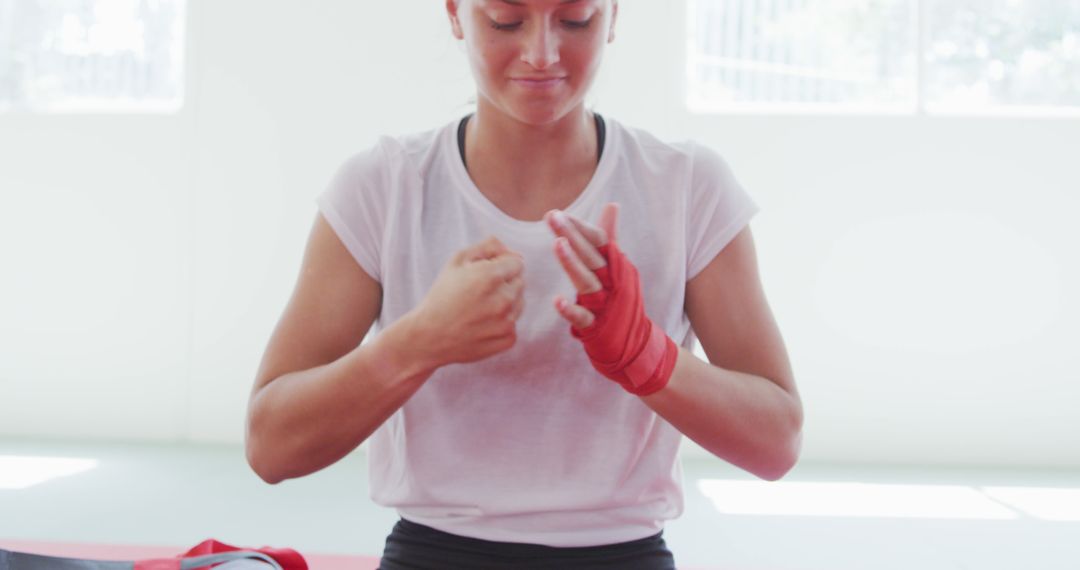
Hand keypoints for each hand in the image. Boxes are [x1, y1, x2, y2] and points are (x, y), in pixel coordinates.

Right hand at [410, 236, 524, 368]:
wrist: (429, 336)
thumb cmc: (442, 296)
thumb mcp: (457, 261)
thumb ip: (488, 247)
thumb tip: (513, 251)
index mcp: (491, 276)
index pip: (517, 262)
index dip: (501, 265)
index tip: (486, 274)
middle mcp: (503, 299)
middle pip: (520, 282)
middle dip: (505, 283)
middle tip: (480, 293)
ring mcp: (507, 322)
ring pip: (519, 303)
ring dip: (506, 303)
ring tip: (481, 309)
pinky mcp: (507, 339)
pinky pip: (514, 325)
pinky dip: (502, 325)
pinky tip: (482, 325)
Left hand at [544, 203, 677, 395]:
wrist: (635, 343)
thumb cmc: (621, 298)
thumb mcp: (619, 265)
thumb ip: (610, 236)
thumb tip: (612, 205)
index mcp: (615, 264)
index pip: (599, 240)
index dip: (580, 226)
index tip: (558, 213)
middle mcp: (613, 281)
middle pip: (592, 255)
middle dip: (572, 235)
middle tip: (553, 217)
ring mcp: (606, 304)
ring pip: (588, 281)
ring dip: (572, 263)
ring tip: (557, 244)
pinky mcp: (598, 326)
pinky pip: (583, 318)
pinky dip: (571, 310)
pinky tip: (557, 301)